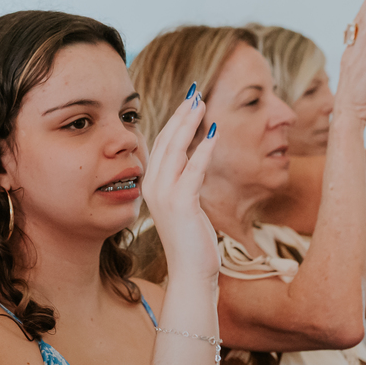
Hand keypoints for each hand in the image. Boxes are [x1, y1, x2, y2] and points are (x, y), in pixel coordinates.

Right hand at [142, 90, 218, 281]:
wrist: (190, 272)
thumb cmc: (191, 240)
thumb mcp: (185, 204)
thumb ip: (184, 180)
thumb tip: (194, 157)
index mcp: (151, 184)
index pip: (161, 143)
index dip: (174, 120)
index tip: (189, 101)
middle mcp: (153, 186)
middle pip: (165, 140)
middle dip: (181, 114)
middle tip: (195, 92)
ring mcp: (164, 195)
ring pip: (175, 150)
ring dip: (189, 124)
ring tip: (202, 103)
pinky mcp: (180, 204)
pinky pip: (193, 170)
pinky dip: (203, 150)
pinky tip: (214, 134)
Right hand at [332, 0, 365, 121]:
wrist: (347, 119)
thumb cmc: (354, 107)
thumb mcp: (359, 84)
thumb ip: (360, 71)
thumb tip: (362, 66)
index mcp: (352, 58)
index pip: (358, 31)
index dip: (364, 13)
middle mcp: (352, 54)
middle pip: (359, 22)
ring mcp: (357, 57)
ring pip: (365, 26)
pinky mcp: (364, 63)